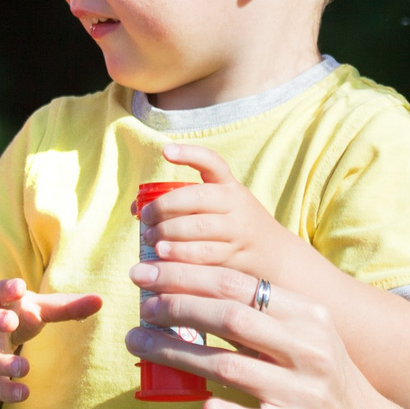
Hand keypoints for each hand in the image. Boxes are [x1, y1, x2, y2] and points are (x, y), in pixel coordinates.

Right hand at [0, 278, 102, 403]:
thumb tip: (100, 300)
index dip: (6, 289)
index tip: (19, 288)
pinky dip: (6, 391)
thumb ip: (64, 307)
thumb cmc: (9, 318)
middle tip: (10, 321)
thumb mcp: (32, 309)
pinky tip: (23, 394)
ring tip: (23, 368)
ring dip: (3, 363)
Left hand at [123, 258, 388, 408]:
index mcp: (307, 316)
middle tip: (140, 306)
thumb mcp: (302, 336)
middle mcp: (307, 349)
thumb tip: (188, 289)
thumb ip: (258, 315)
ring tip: (138, 343)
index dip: (188, 275)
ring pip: (230, 368)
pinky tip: (201, 407)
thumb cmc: (319, 378)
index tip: (147, 274)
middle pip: (231, 318)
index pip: (239, 285)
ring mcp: (303, 392)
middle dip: (177, 306)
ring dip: (176, 354)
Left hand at [139, 144, 310, 285]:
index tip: (166, 151)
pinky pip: (204, 254)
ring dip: (169, 233)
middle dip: (165, 207)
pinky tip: (164, 257)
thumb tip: (135, 206)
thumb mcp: (217, 207)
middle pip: (197, 198)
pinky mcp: (235, 255)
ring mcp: (238, 230)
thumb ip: (183, 204)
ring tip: (150, 239)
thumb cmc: (232, 227)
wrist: (274, 256)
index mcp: (229, 186)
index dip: (190, 154)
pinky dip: (180, 255)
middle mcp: (236, 204)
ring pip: (200, 227)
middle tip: (145, 218)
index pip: (212, 163)